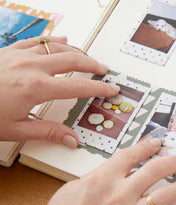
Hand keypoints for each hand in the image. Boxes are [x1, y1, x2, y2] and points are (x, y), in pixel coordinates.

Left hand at [0, 36, 118, 146]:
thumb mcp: (17, 130)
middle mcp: (31, 67)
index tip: (110, 89)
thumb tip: (72, 139)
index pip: (78, 86)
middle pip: (71, 60)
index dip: (98, 88)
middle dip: (91, 65)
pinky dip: (52, 40)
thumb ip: (49, 132)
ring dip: (75, 51)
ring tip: (87, 58)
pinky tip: (61, 40)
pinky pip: (36, 40)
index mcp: (37, 88)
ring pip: (56, 47)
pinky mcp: (8, 51)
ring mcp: (19, 55)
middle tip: (104, 70)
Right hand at [31, 139, 175, 204]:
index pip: (132, 155)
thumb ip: (96, 178)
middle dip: (171, 163)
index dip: (147, 146)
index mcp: (103, 179)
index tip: (157, 143)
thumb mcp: (71, 189)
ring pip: (164, 197)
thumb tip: (112, 173)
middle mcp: (120, 195)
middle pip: (155, 171)